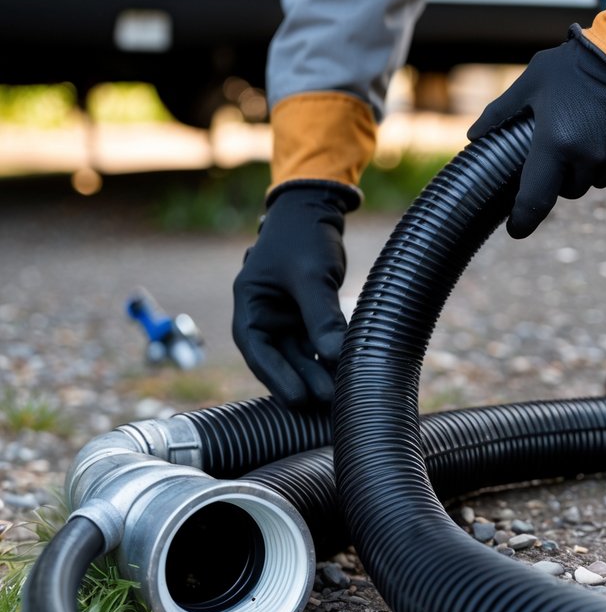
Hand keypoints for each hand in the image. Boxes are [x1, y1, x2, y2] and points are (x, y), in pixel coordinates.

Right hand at [232, 180, 357, 404]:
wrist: (314, 209)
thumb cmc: (302, 236)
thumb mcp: (310, 275)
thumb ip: (320, 315)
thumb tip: (333, 355)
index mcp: (250, 306)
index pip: (258, 351)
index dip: (278, 378)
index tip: (300, 399)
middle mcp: (264, 318)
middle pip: (282, 359)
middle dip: (305, 381)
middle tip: (331, 402)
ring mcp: (286, 320)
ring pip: (302, 355)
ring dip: (319, 373)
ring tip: (343, 394)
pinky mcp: (306, 318)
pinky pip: (316, 344)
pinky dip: (329, 358)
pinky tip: (348, 373)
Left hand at [468, 25, 605, 237]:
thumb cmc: (573, 68)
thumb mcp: (531, 83)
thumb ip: (500, 112)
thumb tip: (472, 136)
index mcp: (554, 144)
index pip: (535, 199)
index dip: (523, 220)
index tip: (515, 229)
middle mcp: (585, 159)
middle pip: (566, 190)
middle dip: (559, 176)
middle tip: (560, 145)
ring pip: (592, 184)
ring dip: (585, 171)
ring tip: (585, 135)